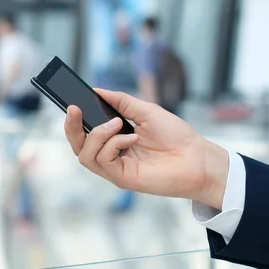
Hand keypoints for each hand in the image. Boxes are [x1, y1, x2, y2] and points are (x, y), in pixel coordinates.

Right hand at [64, 89, 228, 209]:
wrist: (198, 157)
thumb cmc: (177, 136)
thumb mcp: (147, 111)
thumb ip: (121, 101)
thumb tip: (96, 89)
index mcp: (117, 139)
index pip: (86, 132)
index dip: (74, 119)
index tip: (71, 101)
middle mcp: (113, 155)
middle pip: (78, 145)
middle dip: (71, 126)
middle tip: (74, 108)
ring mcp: (117, 169)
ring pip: (85, 154)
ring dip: (98, 134)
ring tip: (117, 124)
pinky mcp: (122, 179)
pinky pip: (103, 161)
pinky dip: (114, 145)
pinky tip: (132, 138)